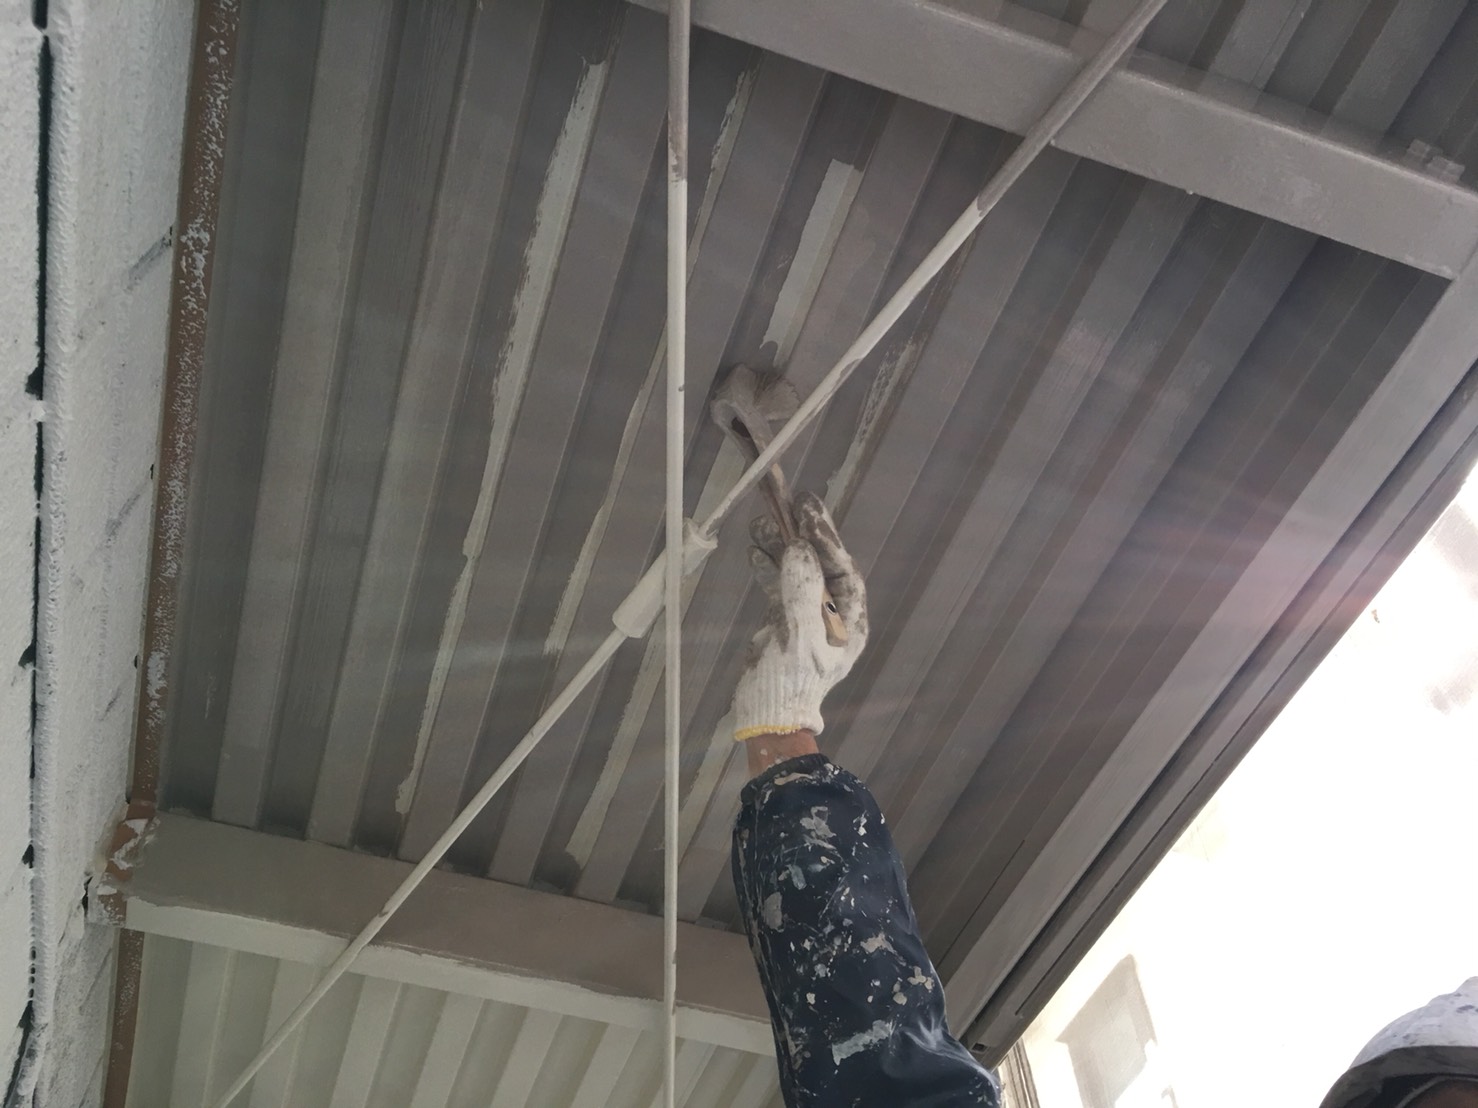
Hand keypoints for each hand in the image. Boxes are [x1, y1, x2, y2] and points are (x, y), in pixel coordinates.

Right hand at [732, 493, 867, 740]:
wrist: (768, 718)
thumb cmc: (790, 682)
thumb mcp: (799, 636)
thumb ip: (802, 591)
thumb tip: (800, 549)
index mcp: (849, 623)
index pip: (843, 570)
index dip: (827, 539)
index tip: (808, 512)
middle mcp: (834, 617)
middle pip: (821, 566)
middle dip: (805, 536)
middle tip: (791, 502)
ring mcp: (809, 619)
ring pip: (797, 573)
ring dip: (781, 547)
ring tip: (761, 521)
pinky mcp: (785, 623)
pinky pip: (779, 588)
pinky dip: (768, 568)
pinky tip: (755, 550)